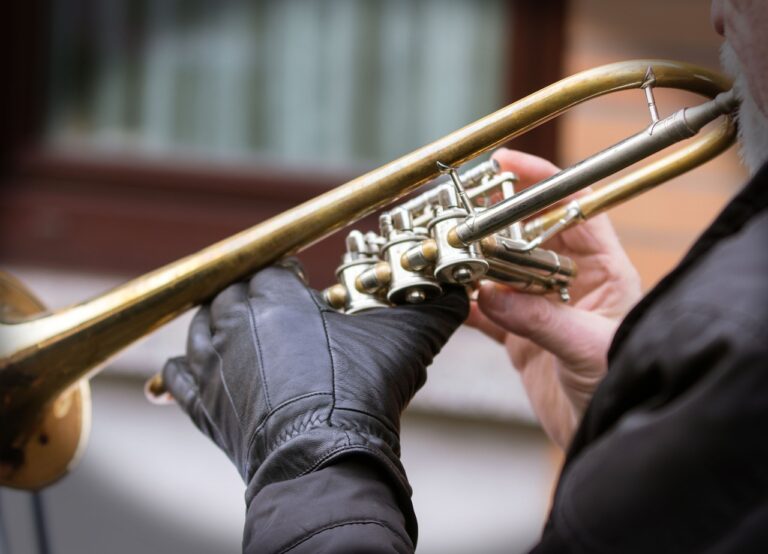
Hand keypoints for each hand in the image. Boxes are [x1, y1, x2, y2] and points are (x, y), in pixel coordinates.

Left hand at [162, 263, 467, 505]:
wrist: (324, 459)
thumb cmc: (360, 395)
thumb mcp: (403, 343)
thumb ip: (433, 309)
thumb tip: (462, 290)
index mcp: (275, 299)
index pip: (271, 268)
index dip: (288, 277)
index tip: (303, 288)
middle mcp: (234, 323)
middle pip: (232, 291)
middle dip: (254, 295)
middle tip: (280, 313)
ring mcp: (211, 363)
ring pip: (200, 324)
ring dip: (218, 323)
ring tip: (244, 335)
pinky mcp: (200, 402)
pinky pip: (177, 373)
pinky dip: (186, 368)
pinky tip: (201, 369)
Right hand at [467, 149, 641, 448]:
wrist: (603, 436)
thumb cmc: (619, 386)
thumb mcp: (588, 349)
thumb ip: (539, 320)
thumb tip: (491, 295)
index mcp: (603, 271)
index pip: (574, 208)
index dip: (542, 180)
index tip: (505, 164)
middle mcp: (570, 282)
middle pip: (527, 235)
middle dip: (494, 222)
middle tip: (459, 213)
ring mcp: (542, 307)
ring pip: (501, 269)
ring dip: (473, 262)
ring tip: (444, 251)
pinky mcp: (521, 335)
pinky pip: (486, 309)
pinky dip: (465, 303)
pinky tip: (446, 296)